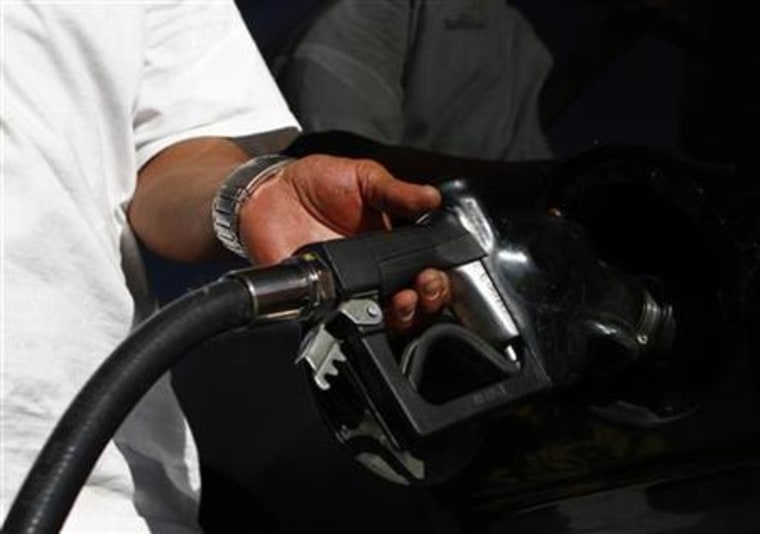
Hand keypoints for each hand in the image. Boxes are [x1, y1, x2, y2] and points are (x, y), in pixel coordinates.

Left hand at [238, 154, 450, 327]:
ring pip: (385, 320)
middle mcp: (373, 273)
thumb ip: (396, 192)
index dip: (436, 279)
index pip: (423, 271)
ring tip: (403, 299)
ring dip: (402, 316)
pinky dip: (357, 321)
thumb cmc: (315, 183)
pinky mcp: (322, 301)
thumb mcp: (363, 176)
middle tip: (424, 286)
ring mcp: (348, 290)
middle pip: (412, 303)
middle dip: (427, 301)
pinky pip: (343, 323)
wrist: (266, 193)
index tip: (435, 272)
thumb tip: (432, 198)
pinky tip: (365, 308)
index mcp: (390, 245)